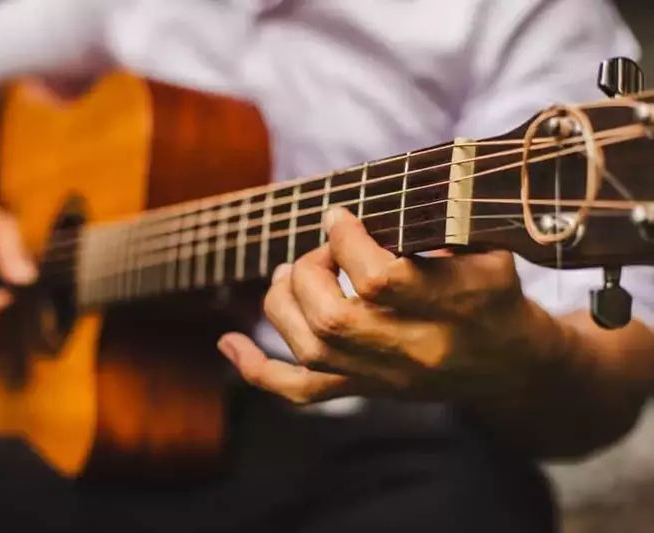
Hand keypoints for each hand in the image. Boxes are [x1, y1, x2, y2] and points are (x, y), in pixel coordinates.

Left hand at [217, 206, 563, 405]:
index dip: (346, 240)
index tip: (338, 215)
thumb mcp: (490, 247)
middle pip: (334, 319)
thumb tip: (378, 195)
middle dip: (309, 271)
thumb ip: (442, 220)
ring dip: (283, 303)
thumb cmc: (497, 293)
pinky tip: (228, 344)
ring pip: (312, 350)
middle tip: (321, 249)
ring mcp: (386, 376)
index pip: (379, 279)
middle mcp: (416, 349)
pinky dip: (258, 369)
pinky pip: (303, 392)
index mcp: (455, 305)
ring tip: (289, 273)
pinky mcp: (366, 389)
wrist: (512, 367)